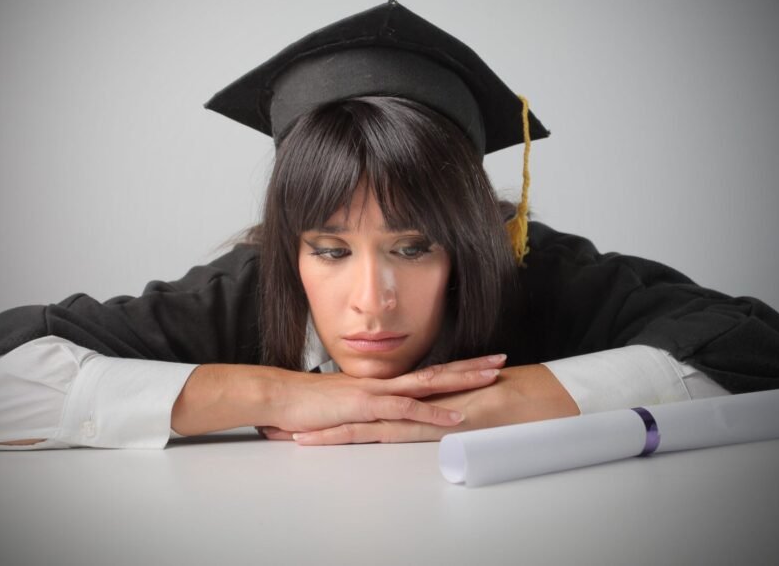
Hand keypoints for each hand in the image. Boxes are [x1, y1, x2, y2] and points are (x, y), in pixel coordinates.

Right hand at [263, 354, 507, 433]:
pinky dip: (433, 414)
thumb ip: (362, 408)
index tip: (478, 364)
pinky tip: (454, 418)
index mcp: (380, 384)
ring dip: (461, 381)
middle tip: (500, 360)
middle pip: (436, 372)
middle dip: (470, 366)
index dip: (453, 368)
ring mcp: (377, 393)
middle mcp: (384, 383)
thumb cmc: (304, 405)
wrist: (278, 398)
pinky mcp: (366, 407)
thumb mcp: (342, 406)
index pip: (425, 373)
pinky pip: (406, 410)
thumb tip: (376, 415)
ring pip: (429, 384)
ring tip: (490, 379)